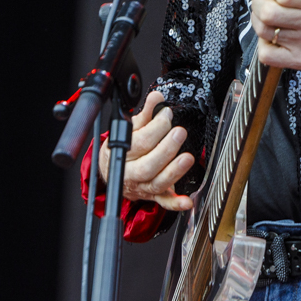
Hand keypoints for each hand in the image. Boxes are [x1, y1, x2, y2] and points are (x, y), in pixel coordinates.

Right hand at [97, 90, 194, 210]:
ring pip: (157, 183)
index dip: (155, 127)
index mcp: (122, 154)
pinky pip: (164, 202)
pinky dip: (176, 203)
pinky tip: (187, 201)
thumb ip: (145, 114)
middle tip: (179, 132)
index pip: (139, 142)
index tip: (166, 114)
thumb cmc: (123, 148)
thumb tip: (156, 97)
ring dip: (174, 172)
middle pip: (147, 165)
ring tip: (188, 158)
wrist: (113, 172)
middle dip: (166, 149)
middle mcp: (131, 173)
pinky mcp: (153, 196)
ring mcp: (143, 187)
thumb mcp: (129, 130)